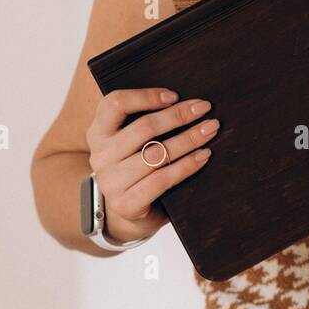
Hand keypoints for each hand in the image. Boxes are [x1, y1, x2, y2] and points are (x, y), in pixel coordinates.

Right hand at [86, 87, 219, 241]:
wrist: (126, 213)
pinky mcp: (126, 204)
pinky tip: (204, 155)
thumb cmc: (135, 167)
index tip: (175, 95)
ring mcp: (111, 181)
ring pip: (156, 153)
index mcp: (98, 132)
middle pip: (143, 128)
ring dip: (189, 139)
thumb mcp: (129, 141)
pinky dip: (187, 165)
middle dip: (178, 115)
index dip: (146, 96)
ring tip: (210, 130)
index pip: (116, 103)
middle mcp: (100, 156)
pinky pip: (162, 179)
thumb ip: (144, 121)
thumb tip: (186, 102)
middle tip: (204, 107)